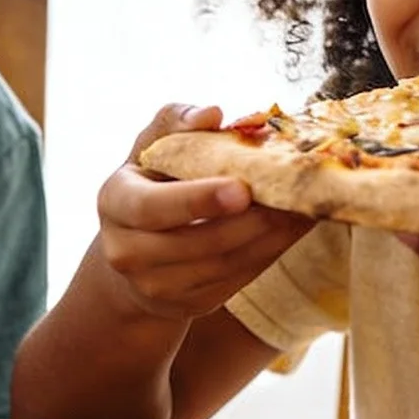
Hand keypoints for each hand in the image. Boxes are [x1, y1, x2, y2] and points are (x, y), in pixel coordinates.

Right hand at [98, 108, 312, 324]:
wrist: (135, 251)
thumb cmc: (152, 183)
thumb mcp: (151, 148)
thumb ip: (176, 122)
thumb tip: (212, 113)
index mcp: (115, 203)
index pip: (152, 208)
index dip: (198, 200)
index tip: (243, 189)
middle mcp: (126, 252)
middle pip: (196, 243)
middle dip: (250, 222)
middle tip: (293, 196)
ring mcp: (154, 286)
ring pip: (222, 266)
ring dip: (269, 238)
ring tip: (302, 209)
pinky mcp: (187, 305)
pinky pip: (235, 282)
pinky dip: (268, 254)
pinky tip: (291, 229)